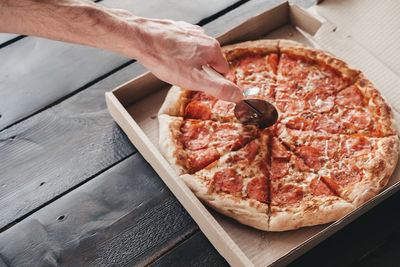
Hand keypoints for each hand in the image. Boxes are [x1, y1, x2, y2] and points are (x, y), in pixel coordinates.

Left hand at [124, 18, 242, 101]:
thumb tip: (237, 95)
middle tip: (183, 77)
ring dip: (188, 63)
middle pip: (209, 62)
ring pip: (196, 54)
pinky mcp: (178, 30)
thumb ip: (219, 89)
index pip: (224, 72)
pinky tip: (168, 57)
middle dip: (198, 72)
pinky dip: (177, 53)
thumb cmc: (165, 59)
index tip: (200, 85)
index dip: (212, 82)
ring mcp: (190, 31)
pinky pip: (183, 46)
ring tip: (173, 67)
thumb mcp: (195, 81)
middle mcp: (204, 36)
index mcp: (212, 48)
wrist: (141, 40)